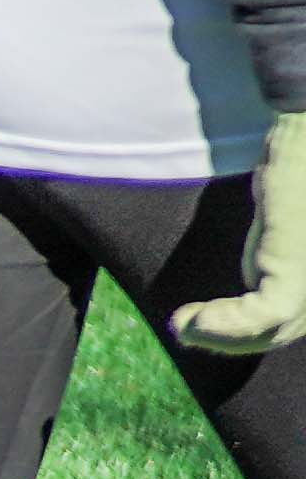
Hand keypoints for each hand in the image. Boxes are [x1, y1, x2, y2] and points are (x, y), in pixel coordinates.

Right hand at [184, 153, 305, 355]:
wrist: (302, 139)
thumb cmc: (296, 172)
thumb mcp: (280, 224)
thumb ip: (270, 255)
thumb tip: (248, 282)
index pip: (287, 322)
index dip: (244, 333)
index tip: (200, 324)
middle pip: (281, 331)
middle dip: (229, 339)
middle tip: (185, 330)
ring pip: (275, 328)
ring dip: (223, 335)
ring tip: (185, 327)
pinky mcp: (296, 270)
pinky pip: (268, 311)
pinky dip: (231, 322)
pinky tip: (199, 319)